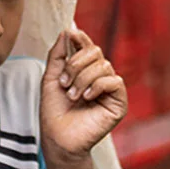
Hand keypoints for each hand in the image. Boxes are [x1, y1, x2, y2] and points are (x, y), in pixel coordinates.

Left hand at [40, 29, 127, 161]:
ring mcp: (110, 90)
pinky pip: (114, 81)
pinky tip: (87, 97)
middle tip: (64, 82)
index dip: (81, 38)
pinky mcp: (119, 102)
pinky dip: (97, 86)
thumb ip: (58, 54)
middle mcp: (99, 77)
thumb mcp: (51, 78)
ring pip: (104, 66)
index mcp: (85, 70)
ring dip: (83, 78)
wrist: (58, 138)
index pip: (88, 46)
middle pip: (96, 52)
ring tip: (73, 95)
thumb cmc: (54, 112)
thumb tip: (68, 30)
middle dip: (76, 64)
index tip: (71, 34)